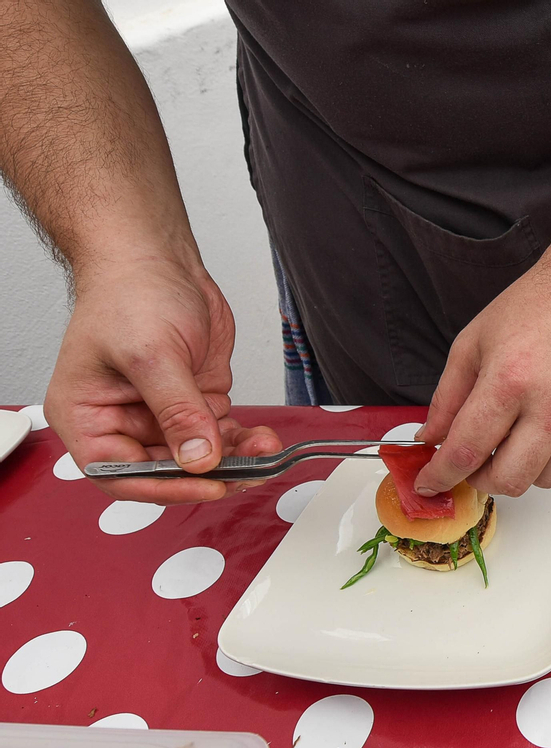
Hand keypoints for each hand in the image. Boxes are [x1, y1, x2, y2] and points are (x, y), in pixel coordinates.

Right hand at [43, 256, 281, 503]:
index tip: (205, 484)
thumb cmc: (130, 294)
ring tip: (264, 451)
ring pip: (199, 458)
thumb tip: (197, 458)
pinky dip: (242, 441)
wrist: (158, 259)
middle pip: (166, 472)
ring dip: (234, 459)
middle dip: (209, 473)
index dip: (164, 487)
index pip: (120, 474)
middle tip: (247, 472)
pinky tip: (262, 439)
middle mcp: (122, 422)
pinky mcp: (194, 402)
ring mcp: (161, 414)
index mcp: (87, 417)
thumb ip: (177, 411)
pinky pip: (220, 435)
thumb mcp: (152, 355)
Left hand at [413, 259, 550, 496]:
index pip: (466, 450)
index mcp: (509, 381)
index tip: (430, 483)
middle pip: (509, 480)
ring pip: (544, 478)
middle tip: (473, 462)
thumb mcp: (472, 343)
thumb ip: (447, 398)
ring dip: (519, 469)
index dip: (441, 475)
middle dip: (480, 480)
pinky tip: (544, 424)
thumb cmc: (534, 307)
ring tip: (512, 440)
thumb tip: (432, 439)